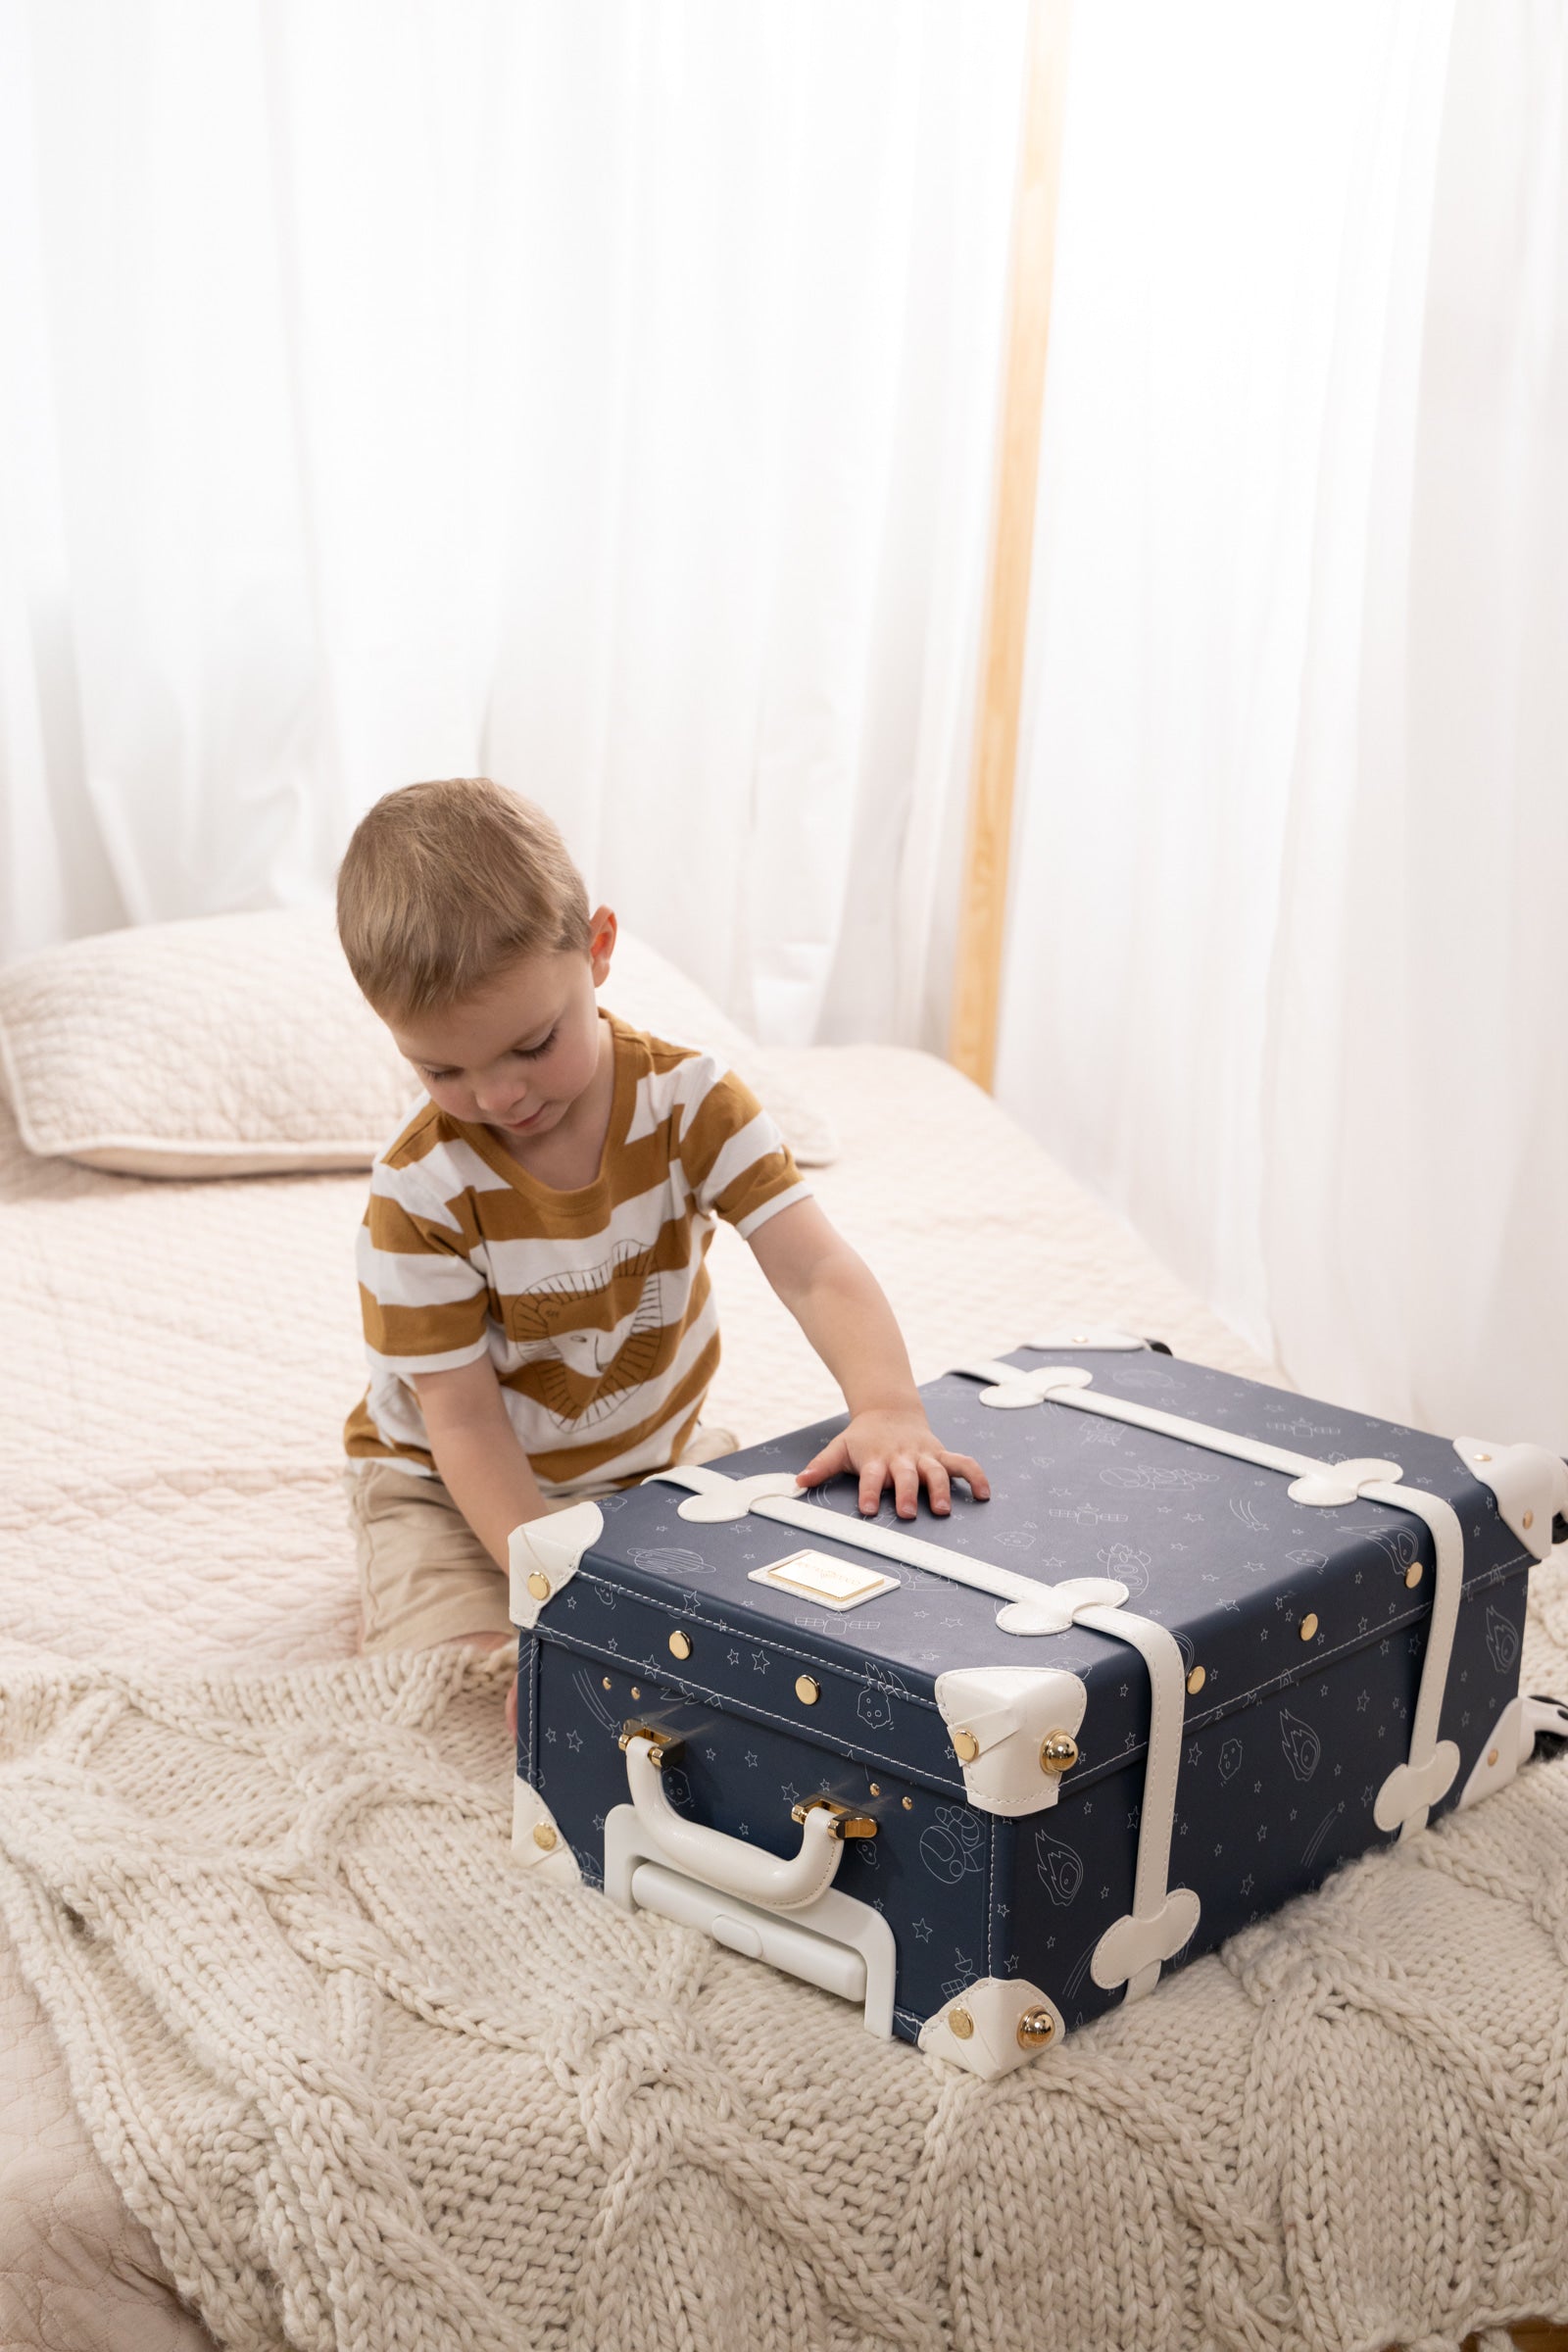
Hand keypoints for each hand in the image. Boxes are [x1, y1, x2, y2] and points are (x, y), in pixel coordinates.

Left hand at [797, 1407, 990, 1519]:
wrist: (888, 1409)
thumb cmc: (864, 1437)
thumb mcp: (839, 1447)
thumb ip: (822, 1466)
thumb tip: (799, 1481)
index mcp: (876, 1459)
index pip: (871, 1477)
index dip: (869, 1492)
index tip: (867, 1510)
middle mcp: (901, 1458)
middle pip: (906, 1476)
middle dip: (907, 1494)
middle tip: (906, 1513)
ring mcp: (924, 1456)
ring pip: (936, 1471)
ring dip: (940, 1490)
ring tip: (942, 1510)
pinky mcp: (941, 1454)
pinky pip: (962, 1464)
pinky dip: (975, 1477)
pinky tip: (984, 1494)